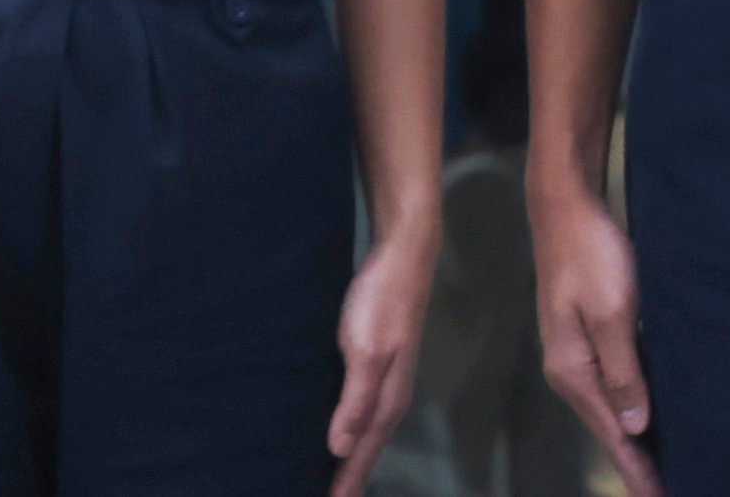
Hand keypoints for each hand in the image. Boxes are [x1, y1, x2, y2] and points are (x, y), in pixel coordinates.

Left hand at [326, 218, 436, 496]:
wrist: (401, 254)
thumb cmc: (382, 302)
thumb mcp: (366, 351)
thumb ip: (356, 400)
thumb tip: (339, 449)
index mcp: (389, 398)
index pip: (364, 453)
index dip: (347, 483)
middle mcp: (389, 395)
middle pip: (368, 448)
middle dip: (349, 476)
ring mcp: (383, 378)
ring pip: (364, 430)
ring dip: (348, 456)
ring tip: (328, 477)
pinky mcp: (372, 361)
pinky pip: (358, 409)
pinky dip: (346, 428)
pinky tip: (332, 429)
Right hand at [531, 179, 663, 496]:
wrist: (566, 207)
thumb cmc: (592, 256)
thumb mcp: (613, 313)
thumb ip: (623, 372)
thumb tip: (634, 427)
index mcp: (573, 371)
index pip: (610, 434)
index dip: (637, 468)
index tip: (661, 496)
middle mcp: (569, 370)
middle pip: (609, 428)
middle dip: (638, 460)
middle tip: (671, 486)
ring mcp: (576, 352)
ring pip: (612, 406)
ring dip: (637, 435)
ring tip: (666, 461)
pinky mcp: (587, 333)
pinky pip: (615, 382)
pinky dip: (633, 404)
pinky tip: (650, 411)